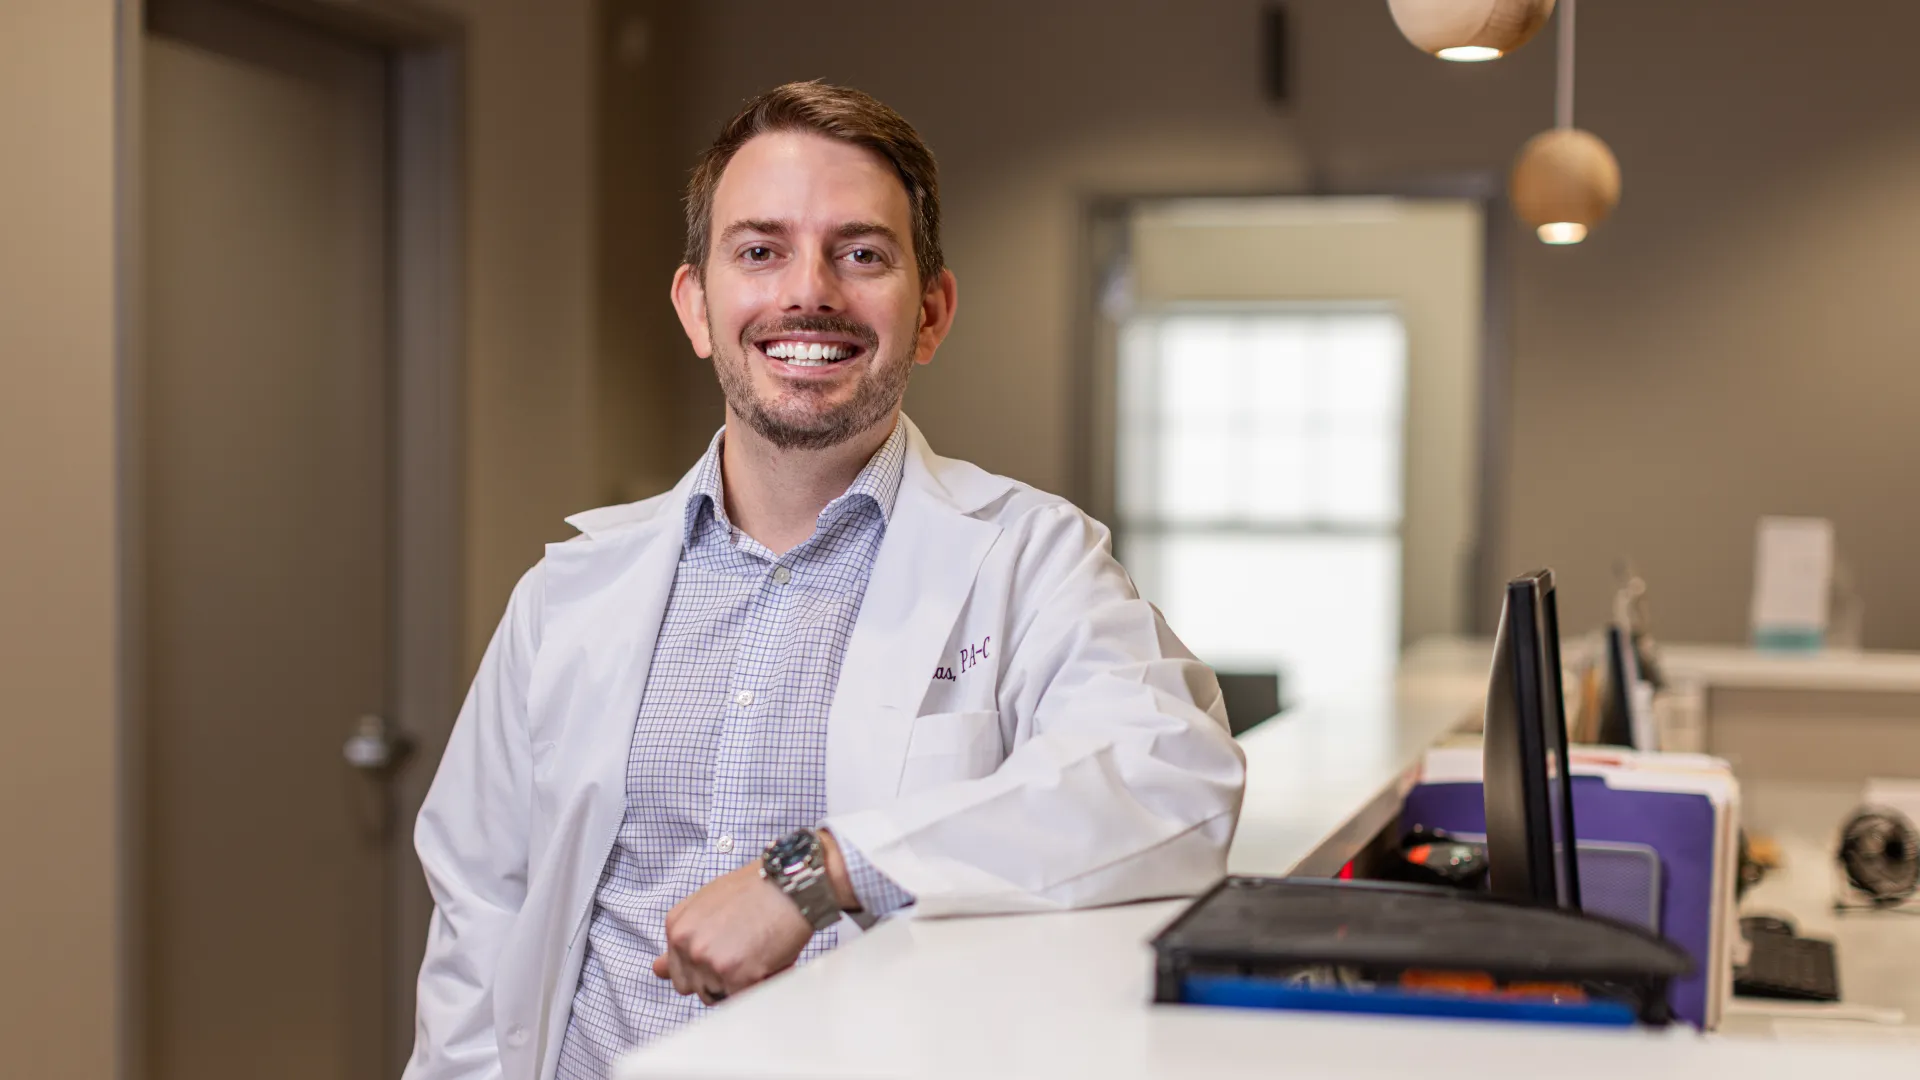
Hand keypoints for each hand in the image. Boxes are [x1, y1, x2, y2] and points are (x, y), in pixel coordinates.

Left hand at [652, 860, 815, 1005]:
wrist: (790, 883)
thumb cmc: (756, 889)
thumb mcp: (708, 905)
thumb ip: (682, 938)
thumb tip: (657, 970)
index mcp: (677, 927)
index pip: (680, 973)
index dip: (706, 968)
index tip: (726, 952)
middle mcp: (688, 944)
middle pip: (697, 989)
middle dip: (720, 979)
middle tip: (745, 950)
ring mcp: (710, 961)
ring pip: (720, 997)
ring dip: (740, 983)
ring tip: (757, 950)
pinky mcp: (737, 975)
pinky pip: (744, 997)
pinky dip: (761, 983)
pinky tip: (770, 957)